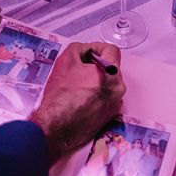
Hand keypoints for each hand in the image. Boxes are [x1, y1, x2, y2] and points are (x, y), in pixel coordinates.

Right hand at [29, 42, 124, 165]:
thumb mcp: (65, 60)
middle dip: (94, 66)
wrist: (56, 127)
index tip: (86, 54)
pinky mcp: (109, 116)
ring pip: (107, 83)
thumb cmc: (61, 97)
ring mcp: (115, 104)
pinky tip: (79, 99)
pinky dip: (95, 95)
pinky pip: (105, 98)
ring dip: (94, 81)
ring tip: (76, 87)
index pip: (111, 50)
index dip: (95, 48)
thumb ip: (79, 48)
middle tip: (77, 71)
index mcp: (111, 74)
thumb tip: (85, 51)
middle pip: (109, 67)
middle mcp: (118, 89)